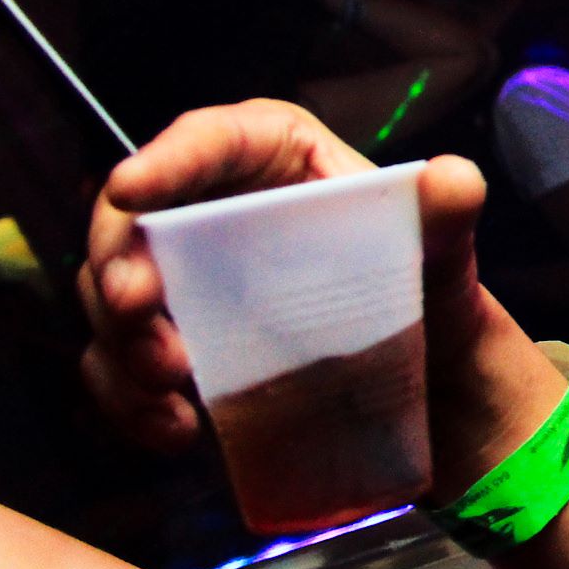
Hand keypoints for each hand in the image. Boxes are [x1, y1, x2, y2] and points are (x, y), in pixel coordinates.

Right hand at [78, 99, 492, 453]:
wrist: (423, 385)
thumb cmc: (428, 296)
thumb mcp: (441, 260)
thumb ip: (446, 221)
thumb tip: (455, 180)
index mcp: (280, 160)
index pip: (215, 140)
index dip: (165, 159)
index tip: (129, 191)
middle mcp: (218, 207)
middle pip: (136, 219)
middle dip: (120, 266)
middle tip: (136, 313)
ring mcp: (185, 276)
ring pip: (113, 294)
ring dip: (121, 341)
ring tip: (170, 386)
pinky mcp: (173, 339)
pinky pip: (119, 363)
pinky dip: (130, 398)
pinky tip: (176, 428)